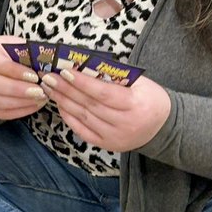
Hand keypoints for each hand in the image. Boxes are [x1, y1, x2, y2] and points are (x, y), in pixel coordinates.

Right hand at [0, 35, 47, 120]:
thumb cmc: (5, 52)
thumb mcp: (15, 45)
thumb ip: (27, 53)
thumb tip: (46, 63)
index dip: (16, 71)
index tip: (34, 76)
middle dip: (18, 90)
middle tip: (38, 91)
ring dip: (19, 102)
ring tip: (39, 98)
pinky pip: (0, 112)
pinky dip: (19, 111)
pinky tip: (34, 105)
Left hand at [41, 69, 171, 151]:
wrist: (163, 127)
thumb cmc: (150, 98)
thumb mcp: (140, 83)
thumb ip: (115, 76)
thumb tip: (84, 66)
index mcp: (135, 104)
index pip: (103, 93)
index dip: (82, 83)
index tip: (64, 70)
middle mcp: (125, 123)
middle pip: (89, 105)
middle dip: (66, 90)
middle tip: (49, 77)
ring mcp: (115, 137)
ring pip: (83, 117)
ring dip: (64, 101)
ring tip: (50, 88)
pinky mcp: (107, 145)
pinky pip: (83, 131)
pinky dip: (69, 118)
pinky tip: (60, 104)